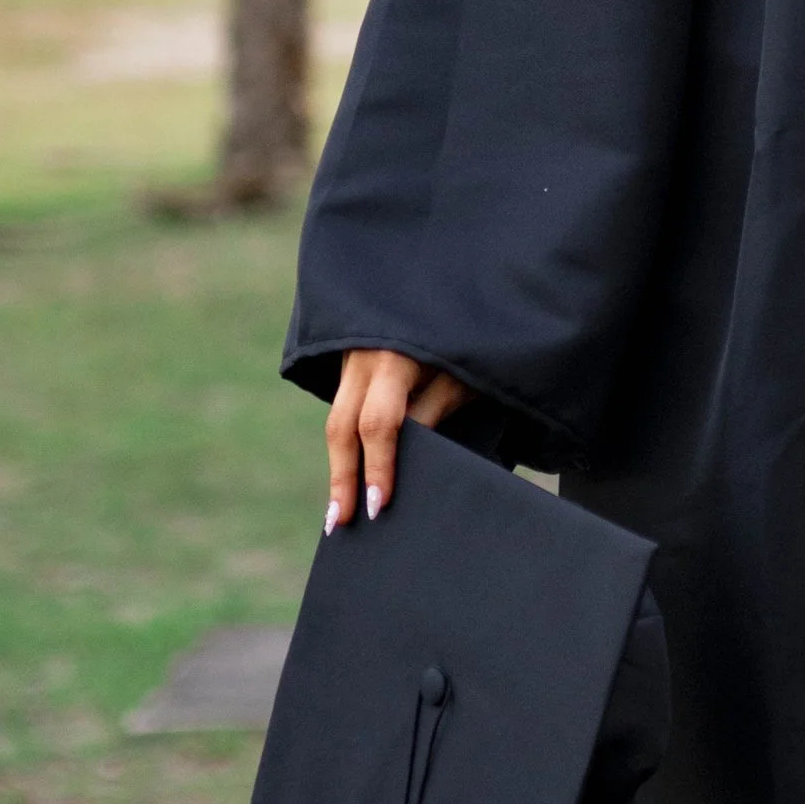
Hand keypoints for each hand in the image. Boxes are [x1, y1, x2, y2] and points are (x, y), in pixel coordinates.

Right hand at [325, 349, 471, 529]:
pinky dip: (346, 443)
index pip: (379, 424)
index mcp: (394, 358)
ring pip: (336, 420)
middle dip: (343, 478)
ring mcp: (351, 358)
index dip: (379, 467)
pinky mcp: (351, 362)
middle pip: (342, 427)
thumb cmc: (468, 331)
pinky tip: (348, 474)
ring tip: (337, 510)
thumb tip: (408, 455)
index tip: (379, 505)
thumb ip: (433, 409)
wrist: (444, 279)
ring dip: (339, 466)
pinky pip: (343, 408)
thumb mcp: (463, 371)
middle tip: (339, 524)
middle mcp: (362, 358)